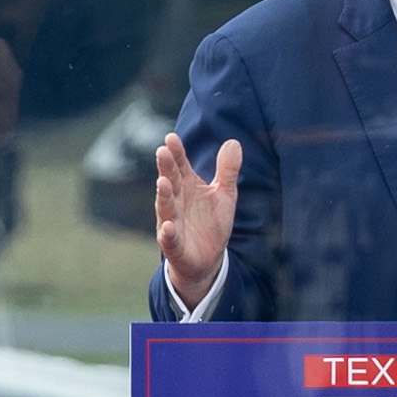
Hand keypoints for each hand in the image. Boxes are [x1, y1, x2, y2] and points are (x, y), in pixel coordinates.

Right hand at [152, 132, 243, 303]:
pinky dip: (168, 233)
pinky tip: (168, 226)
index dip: (176, 153)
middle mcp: (176, 201)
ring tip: (162, 182)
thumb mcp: (224, 195)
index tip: (171, 138)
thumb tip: (234, 142)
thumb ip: (227, 171)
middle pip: (170, 181)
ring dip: (164, 195)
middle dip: (166, 168)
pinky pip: (169, 238)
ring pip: (166, 207)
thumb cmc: (211, 223)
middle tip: (162, 151)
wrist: (207, 259)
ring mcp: (172, 222)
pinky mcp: (173, 245)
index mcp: (187, 187)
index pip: (180, 166)